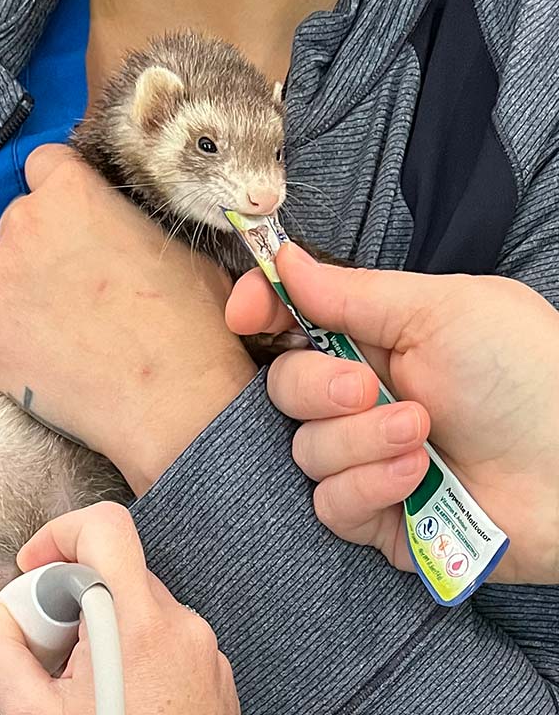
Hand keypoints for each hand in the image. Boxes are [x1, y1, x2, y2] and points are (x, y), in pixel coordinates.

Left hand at [0, 145, 256, 493]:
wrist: (174, 401)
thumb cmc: (190, 324)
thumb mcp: (174, 249)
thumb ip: (126, 226)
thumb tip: (114, 236)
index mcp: (72, 192)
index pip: (44, 164)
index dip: (62, 191)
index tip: (75, 219)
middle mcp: (23, 225)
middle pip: (20, 222)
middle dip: (43, 246)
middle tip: (78, 287)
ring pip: (0, 275)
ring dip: (23, 292)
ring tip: (65, 331)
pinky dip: (12, 339)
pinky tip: (51, 361)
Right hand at [0, 502, 240, 714]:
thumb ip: (1, 659)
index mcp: (139, 626)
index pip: (106, 528)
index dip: (60, 534)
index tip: (34, 570)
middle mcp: (181, 626)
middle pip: (115, 572)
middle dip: (69, 600)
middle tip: (47, 653)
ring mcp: (203, 649)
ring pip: (137, 608)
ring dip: (100, 631)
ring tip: (80, 690)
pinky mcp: (214, 671)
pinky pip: (163, 636)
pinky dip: (131, 651)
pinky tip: (114, 699)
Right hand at [226, 243, 558, 583]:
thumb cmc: (526, 372)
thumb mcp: (442, 310)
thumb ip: (352, 292)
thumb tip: (284, 259)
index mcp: (373, 339)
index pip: (290, 320)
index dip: (259, 311)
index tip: (245, 312)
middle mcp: (360, 397)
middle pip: (283, 388)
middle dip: (316, 388)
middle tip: (365, 387)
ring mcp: (365, 457)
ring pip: (304, 450)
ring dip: (357, 441)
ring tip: (419, 434)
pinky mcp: (376, 513)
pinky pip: (330, 503)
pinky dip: (367, 487)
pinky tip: (416, 476)